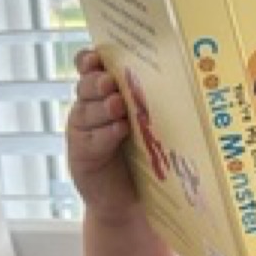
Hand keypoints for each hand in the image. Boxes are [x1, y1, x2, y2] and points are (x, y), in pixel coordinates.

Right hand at [66, 48, 140, 220]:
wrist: (129, 199)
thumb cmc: (145, 155)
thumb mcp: (149, 122)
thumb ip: (149, 101)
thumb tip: (174, 80)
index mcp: (104, 92)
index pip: (90, 67)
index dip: (91, 59)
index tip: (99, 56)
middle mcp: (90, 107)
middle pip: (86, 86)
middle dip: (98, 82)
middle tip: (111, 82)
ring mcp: (82, 130)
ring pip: (86, 111)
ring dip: (102, 107)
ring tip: (117, 105)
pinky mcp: (80, 154)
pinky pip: (90, 140)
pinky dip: (105, 134)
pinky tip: (118, 130)